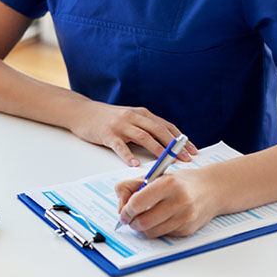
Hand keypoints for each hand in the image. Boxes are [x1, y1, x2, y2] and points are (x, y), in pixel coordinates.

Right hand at [70, 100, 197, 165]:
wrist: (82, 111)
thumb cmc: (107, 118)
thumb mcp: (129, 117)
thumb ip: (145, 126)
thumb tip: (166, 144)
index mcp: (141, 113)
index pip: (166, 126)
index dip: (181, 139)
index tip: (194, 151)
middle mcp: (133, 117)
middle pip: (158, 130)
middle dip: (175, 146)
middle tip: (187, 159)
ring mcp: (120, 125)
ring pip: (143, 137)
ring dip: (158, 150)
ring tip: (169, 163)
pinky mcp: (107, 134)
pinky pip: (120, 146)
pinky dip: (129, 156)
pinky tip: (135, 165)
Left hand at [114, 168, 218, 237]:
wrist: (211, 189)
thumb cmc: (180, 181)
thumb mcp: (156, 175)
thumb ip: (134, 186)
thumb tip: (121, 203)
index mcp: (167, 183)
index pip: (138, 202)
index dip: (126, 210)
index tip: (122, 212)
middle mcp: (178, 201)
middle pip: (143, 221)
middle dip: (132, 222)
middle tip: (129, 219)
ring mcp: (185, 217)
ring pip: (152, 232)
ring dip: (142, 229)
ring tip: (141, 220)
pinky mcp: (188, 229)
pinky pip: (164, 234)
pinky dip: (157, 229)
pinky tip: (160, 219)